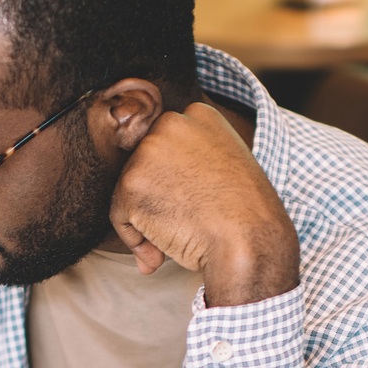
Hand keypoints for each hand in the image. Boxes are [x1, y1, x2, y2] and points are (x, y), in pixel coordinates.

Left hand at [110, 102, 299, 305]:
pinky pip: (119, 215)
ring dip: (147, 219)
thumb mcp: (227, 167)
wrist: (248, 242)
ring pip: (130, 190)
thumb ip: (192, 162)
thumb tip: (159, 185)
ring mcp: (148, 152)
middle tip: (189, 220)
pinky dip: (136, 239)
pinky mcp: (130, 182)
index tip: (195, 201)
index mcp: (198, 115)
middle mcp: (170, 123)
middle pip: (145, 165)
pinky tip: (160, 252)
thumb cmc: (246, 216)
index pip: (168, 147)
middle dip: (159, 197)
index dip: (177, 181)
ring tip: (181, 234)